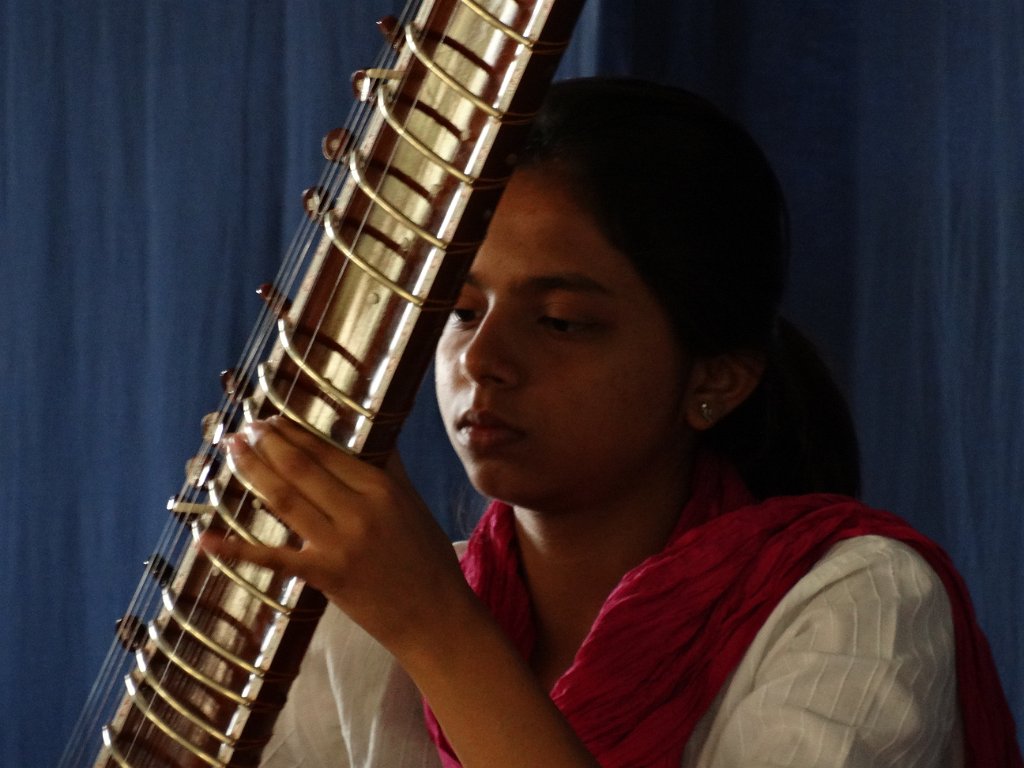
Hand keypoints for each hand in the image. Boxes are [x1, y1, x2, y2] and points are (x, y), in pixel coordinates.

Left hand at [198, 415, 467, 652]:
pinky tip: (205, 538)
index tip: (270, 418)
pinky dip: (236, 550)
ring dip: (252, 471)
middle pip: (300, 468)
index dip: (293, 432)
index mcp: (382, 487)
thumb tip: (370, 432)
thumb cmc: (427, 559)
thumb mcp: (413, 503)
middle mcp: (359, 510)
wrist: (434, 617)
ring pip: (284, 499)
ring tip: (230, 449)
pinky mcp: (324, 577)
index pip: (326, 451)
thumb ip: (389, 468)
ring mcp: (339, 544)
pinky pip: (273, 559)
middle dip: (266, 443)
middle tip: (242, 427)